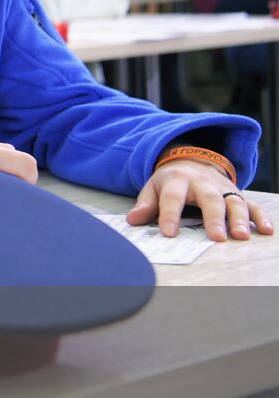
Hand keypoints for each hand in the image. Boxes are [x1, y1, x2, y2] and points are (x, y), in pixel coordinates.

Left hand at [128, 159, 274, 241]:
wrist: (190, 160)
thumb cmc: (170, 181)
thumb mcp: (152, 187)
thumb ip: (145, 204)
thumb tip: (133, 220)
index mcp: (178, 180)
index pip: (172, 198)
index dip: (169, 215)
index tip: (168, 233)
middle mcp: (203, 183)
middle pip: (209, 199)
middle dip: (213, 218)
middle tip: (216, 237)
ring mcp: (223, 188)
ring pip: (234, 202)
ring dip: (239, 219)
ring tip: (240, 237)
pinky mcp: (237, 194)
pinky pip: (252, 204)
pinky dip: (260, 217)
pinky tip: (266, 231)